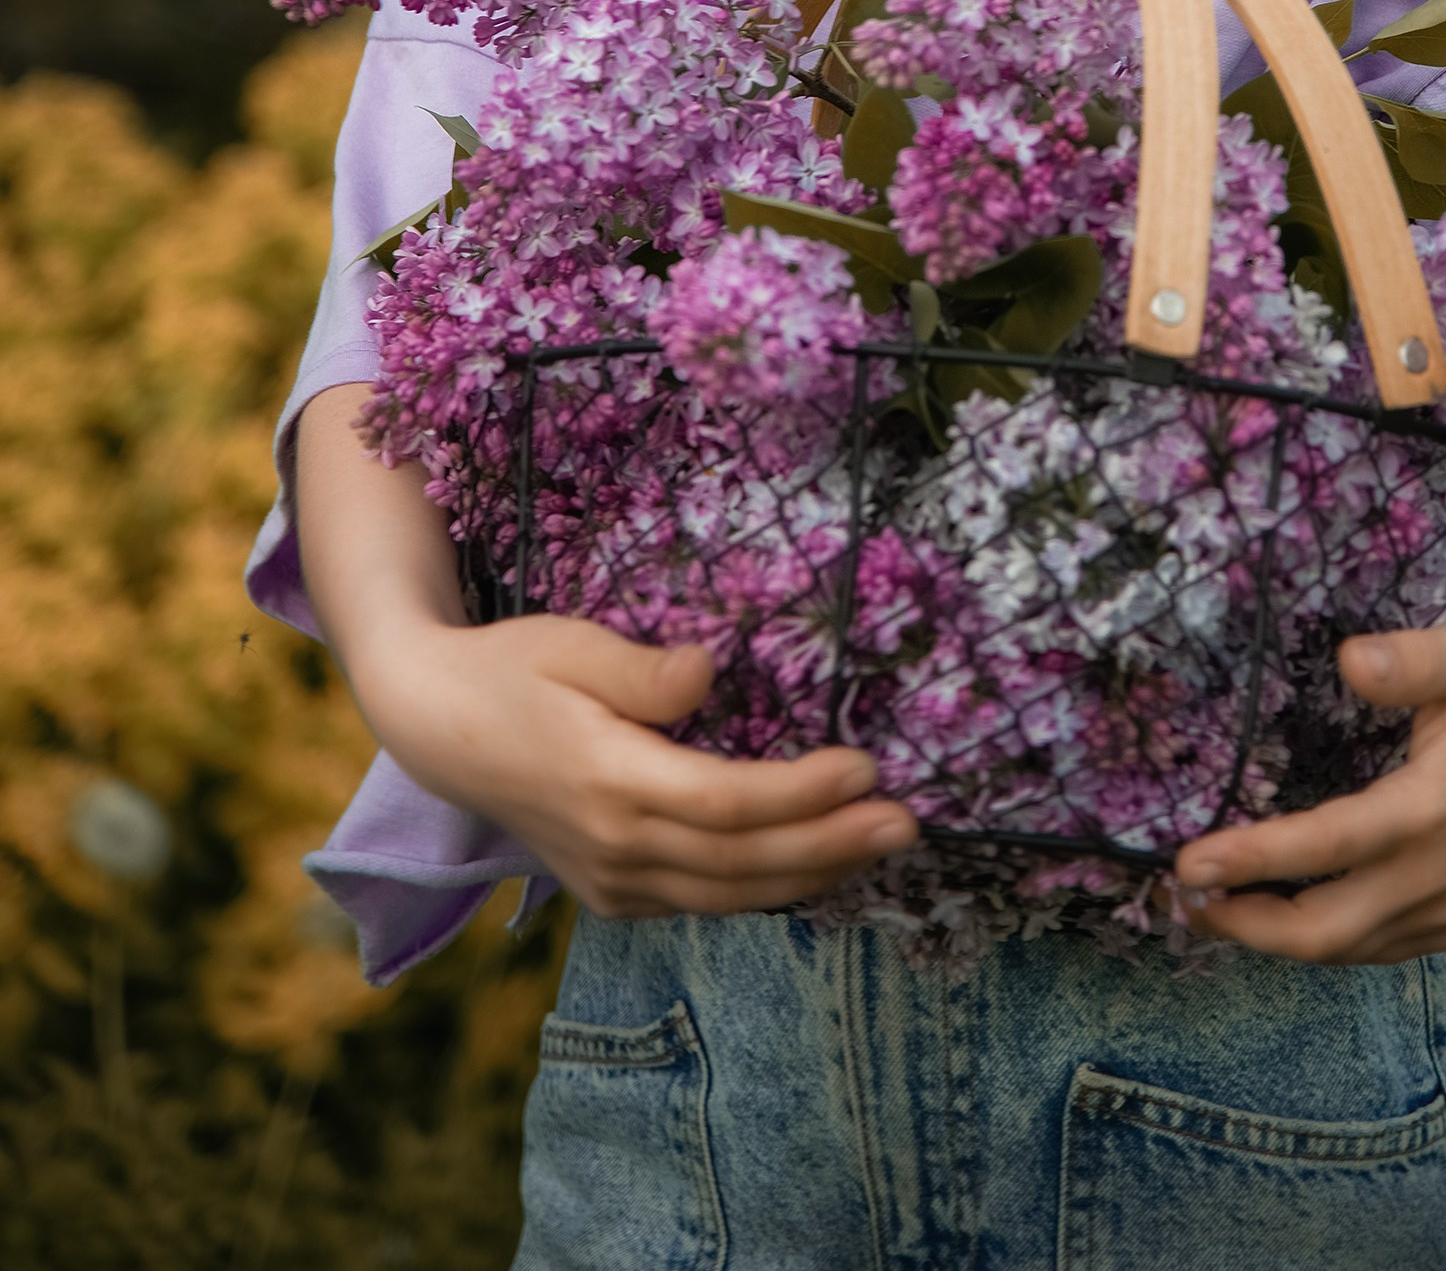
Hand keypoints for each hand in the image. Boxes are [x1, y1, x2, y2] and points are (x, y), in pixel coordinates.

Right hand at [353, 611, 918, 918]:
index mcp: (606, 781)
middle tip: (907, 823)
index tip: (867, 766)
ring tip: (879, 848)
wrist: (438, 728)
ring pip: (727, 895)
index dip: (802, 792)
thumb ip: (640, 668)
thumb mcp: (569, 643)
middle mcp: (613, 845)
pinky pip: (700, 902)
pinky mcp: (610, 891)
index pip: (726, 803)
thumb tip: (710, 670)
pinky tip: (812, 868)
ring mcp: (610, 879)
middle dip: (832, 844)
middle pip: (741, 860)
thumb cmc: (511, 668)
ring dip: (810, 874)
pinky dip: (762, 890)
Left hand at [1174, 618, 1445, 963]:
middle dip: (1246, 923)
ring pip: (1350, 948)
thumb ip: (1409, 658)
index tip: (1185, 862)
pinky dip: (1327, 941)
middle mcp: (1441, 875)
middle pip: (1325, 930)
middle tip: (1181, 899)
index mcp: (1432, 811)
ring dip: (1278, 937)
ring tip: (1214, 909)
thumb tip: (1346, 660)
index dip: (1249, 859)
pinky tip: (1285, 915)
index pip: (1322, 849)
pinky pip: (1382, 947)